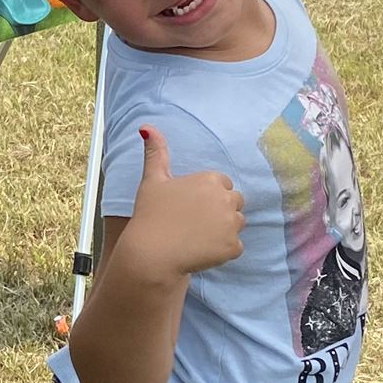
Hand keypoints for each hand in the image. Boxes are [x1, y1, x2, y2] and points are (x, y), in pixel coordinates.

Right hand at [117, 126, 244, 278]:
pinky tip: (202, 250)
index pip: (222, 184)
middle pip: (234, 202)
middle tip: (195, 222)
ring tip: (198, 237)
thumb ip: (155, 153)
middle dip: (220, 211)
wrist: (152, 254)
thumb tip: (146, 128)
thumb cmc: (150, 215)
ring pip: (236, 224)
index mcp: (210, 180)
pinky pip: (235, 247)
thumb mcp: (152, 180)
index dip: (207, 196)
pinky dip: (222, 251)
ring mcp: (231, 224)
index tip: (190, 206)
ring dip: (223, 230)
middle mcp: (225, 199)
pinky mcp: (232, 247)